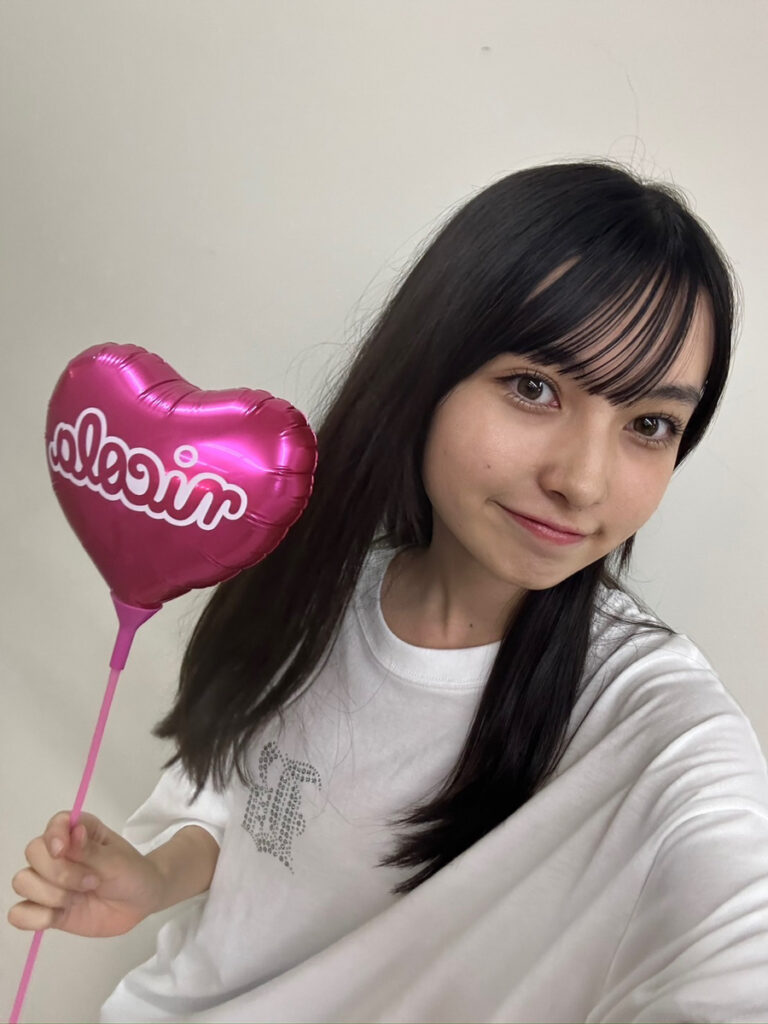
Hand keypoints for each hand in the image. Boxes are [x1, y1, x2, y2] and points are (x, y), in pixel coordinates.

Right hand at [8, 810, 165, 937]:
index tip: (63, 850)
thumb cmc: (132, 873)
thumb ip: (91, 850)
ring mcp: (50, 882)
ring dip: (50, 894)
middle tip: (92, 882)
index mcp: (79, 832)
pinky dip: (34, 918)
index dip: (54, 835)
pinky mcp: (46, 909)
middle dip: (59, 872)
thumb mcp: (117, 861)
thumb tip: (73, 832)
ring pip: (23, 882)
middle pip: (33, 853)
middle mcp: (59, 854)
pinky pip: (20, 913)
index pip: (55, 824)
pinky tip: (58, 916)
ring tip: (78, 899)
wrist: (140, 903)